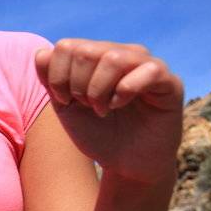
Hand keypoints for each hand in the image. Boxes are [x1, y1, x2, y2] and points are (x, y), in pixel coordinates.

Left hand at [33, 38, 183, 185]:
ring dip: (98, 90)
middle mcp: (123, 55)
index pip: (67, 47)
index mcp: (98, 58)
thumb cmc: (98, 134)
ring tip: (102, 110)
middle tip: (86, 106)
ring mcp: (147, 65)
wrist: (126, 163)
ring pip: (113, 58)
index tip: (65, 101)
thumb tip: (41, 52)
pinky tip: (119, 105)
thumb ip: (52, 80)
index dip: (58, 77)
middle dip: (77, 85)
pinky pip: (148, 70)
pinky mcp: (169, 82)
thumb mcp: (66, 107)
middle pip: (86, 51)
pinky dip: (124, 91)